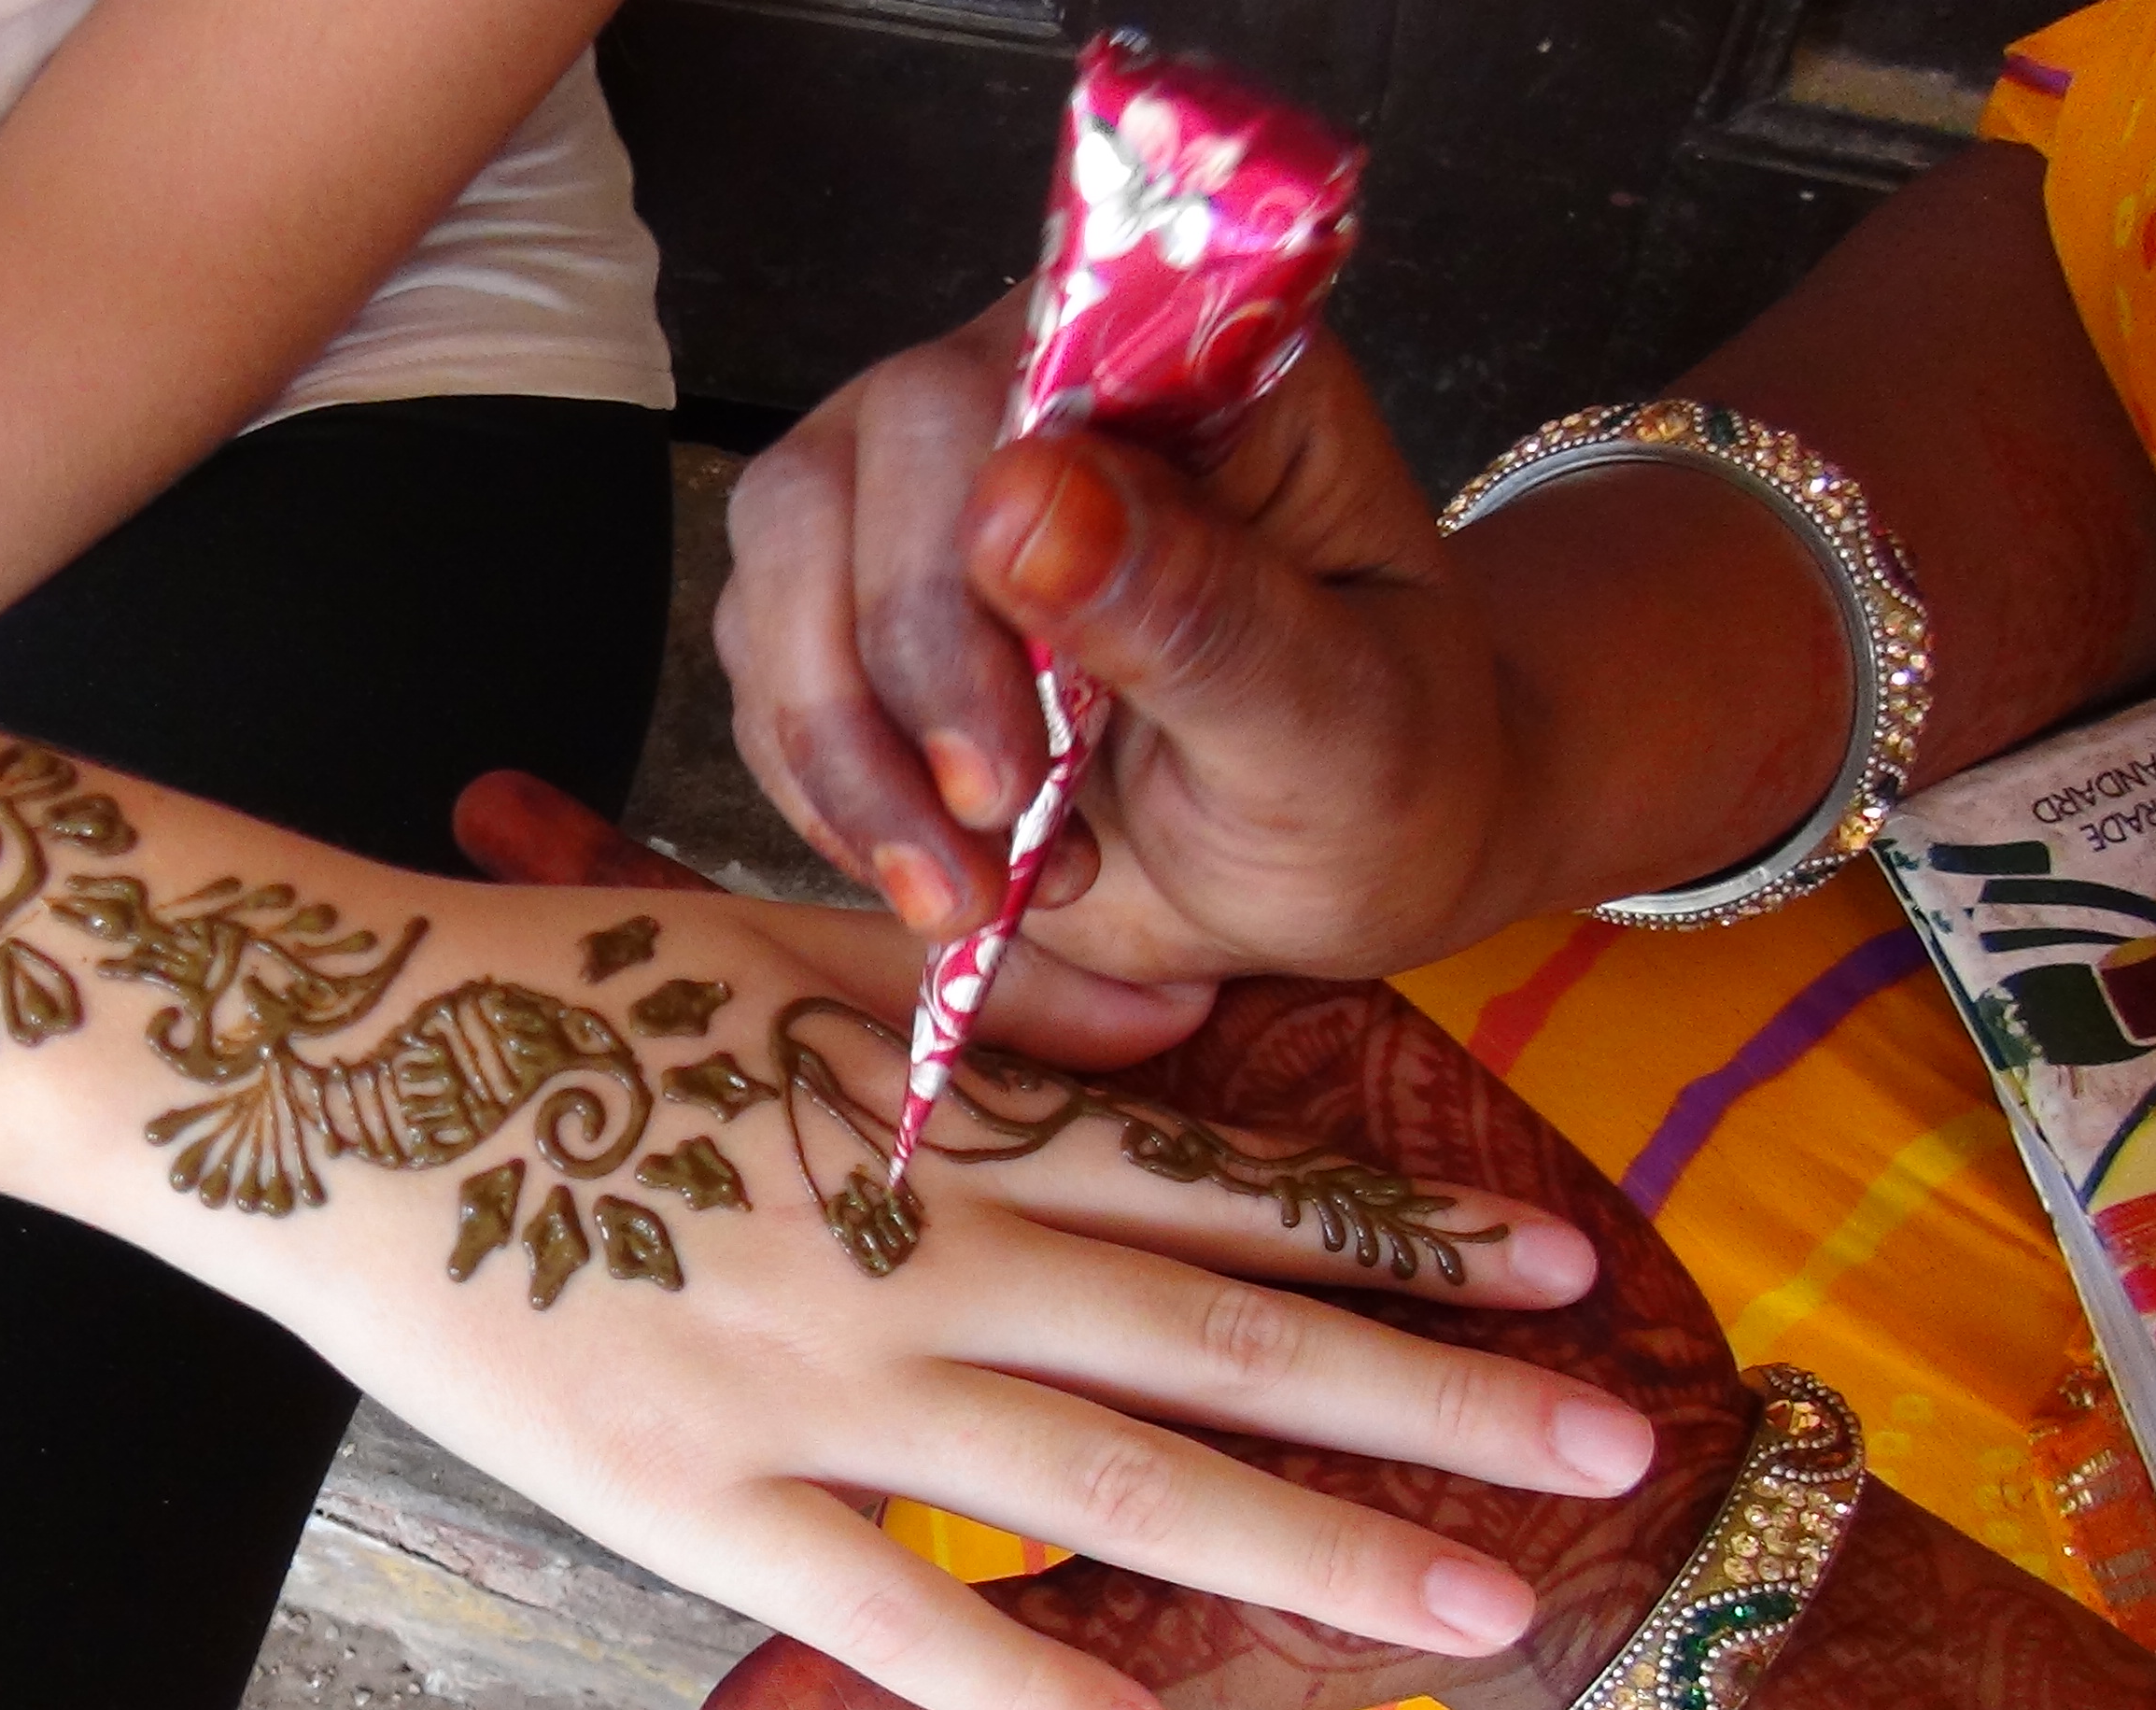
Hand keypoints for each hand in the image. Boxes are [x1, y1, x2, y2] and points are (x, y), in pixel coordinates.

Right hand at [406, 771, 1669, 1709]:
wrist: (319, 1077)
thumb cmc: (538, 999)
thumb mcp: (774, 950)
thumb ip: (985, 996)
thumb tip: (1179, 1017)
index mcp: (929, 1116)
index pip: (1212, 1171)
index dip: (1391, 1216)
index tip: (1549, 1254)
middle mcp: (907, 1249)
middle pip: (1218, 1325)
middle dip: (1431, 1390)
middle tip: (1613, 1441)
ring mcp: (807, 1382)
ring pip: (1103, 1467)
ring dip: (1304, 1534)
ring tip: (1478, 1600)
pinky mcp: (687, 1495)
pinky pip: (879, 1601)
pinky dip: (1012, 1667)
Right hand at [718, 298, 1557, 987]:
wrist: (1344, 864)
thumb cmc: (1385, 768)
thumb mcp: (1340, 715)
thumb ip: (1194, 605)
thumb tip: (1021, 497)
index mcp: (1169, 368)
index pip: (1001, 379)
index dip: (966, 541)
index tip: (1023, 745)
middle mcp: (1016, 406)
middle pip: (841, 484)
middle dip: (902, 686)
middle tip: (999, 831)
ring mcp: (912, 513)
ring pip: (774, 597)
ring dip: (851, 769)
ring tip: (977, 894)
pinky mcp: (854, 629)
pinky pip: (770, 701)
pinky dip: (837, 810)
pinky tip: (951, 880)